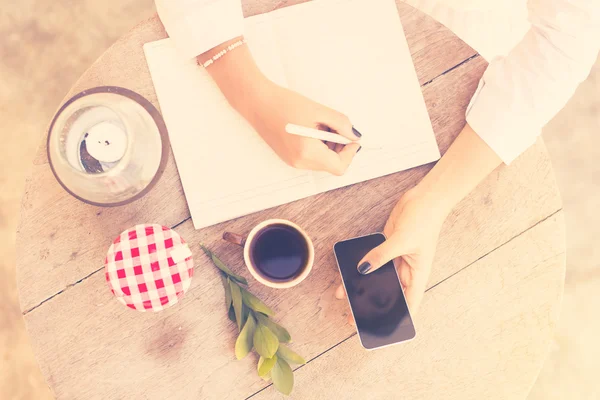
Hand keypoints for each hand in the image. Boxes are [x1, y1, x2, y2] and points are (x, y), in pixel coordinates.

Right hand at [240, 81, 361, 174]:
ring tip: (320, 125)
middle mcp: (299, 162)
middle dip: (339, 148)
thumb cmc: (284, 103)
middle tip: (335, 126)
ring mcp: (292, 162)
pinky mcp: (288, 158)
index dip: (350, 153)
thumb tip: (354, 136)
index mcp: (307, 152)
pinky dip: (317, 147)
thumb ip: (341, 124)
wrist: (257, 102)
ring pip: (321, 162)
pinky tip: (311, 129)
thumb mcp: (318, 111)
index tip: (351, 138)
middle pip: (331, 165)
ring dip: (328, 146)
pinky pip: (311, 158)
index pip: (339, 167)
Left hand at [335, 189, 449, 321]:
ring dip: (363, 286)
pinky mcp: (386, 247)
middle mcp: (406, 271)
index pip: (408, 304)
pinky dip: (361, 267)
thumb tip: (363, 269)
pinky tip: (347, 273)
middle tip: (354, 316)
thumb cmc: (424, 221)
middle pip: (389, 293)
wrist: (424, 198)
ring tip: (345, 296)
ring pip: (377, 278)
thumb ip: (382, 255)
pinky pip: (372, 261)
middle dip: (373, 305)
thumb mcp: (403, 240)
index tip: (382, 330)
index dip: (397, 318)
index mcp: (417, 275)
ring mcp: (395, 259)